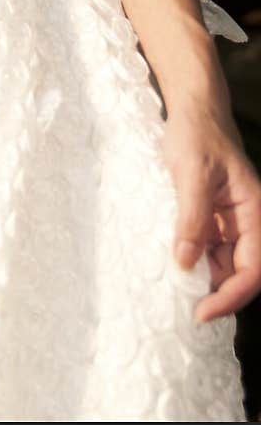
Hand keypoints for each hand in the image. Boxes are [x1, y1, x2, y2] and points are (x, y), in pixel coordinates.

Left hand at [163, 104, 260, 321]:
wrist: (192, 112)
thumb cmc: (197, 136)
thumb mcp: (192, 175)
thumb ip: (192, 219)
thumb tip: (185, 264)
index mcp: (256, 214)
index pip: (254, 269)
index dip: (231, 296)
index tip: (202, 312)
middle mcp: (249, 223)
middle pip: (241, 273)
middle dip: (216, 294)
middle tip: (184, 310)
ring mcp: (231, 224)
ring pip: (222, 266)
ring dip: (203, 281)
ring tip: (174, 294)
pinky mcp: (213, 220)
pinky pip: (207, 250)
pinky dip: (192, 262)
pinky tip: (173, 268)